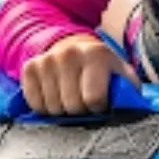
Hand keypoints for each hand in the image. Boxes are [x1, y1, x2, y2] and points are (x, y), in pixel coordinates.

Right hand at [21, 33, 137, 115]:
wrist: (75, 48)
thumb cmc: (102, 69)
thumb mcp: (121, 75)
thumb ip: (128, 91)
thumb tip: (129, 107)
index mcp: (97, 55)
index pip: (94, 98)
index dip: (98, 107)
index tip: (100, 102)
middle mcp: (69, 53)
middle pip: (72, 106)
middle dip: (80, 110)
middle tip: (85, 100)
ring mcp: (47, 60)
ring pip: (52, 108)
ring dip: (62, 110)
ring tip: (71, 95)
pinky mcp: (30, 68)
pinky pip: (35, 104)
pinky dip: (45, 106)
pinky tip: (56, 94)